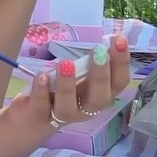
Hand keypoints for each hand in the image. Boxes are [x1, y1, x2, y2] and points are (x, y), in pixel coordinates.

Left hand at [7, 35, 130, 130]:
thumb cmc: (64, 90)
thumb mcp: (79, 75)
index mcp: (99, 95)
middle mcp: (85, 109)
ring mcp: (62, 115)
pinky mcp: (40, 117)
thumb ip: (91, 62)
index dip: (122, 63)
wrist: (35, 117)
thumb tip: (106, 39)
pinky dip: (42, 90)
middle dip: (101, 76)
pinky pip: (41, 106)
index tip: (120, 39)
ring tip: (65, 62)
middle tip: (99, 52)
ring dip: (68, 85)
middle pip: (99, 99)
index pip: (118, 83)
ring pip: (68, 106)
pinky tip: (42, 75)